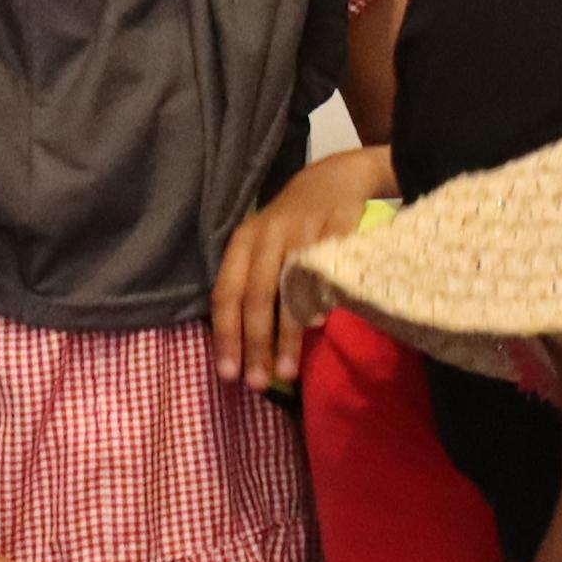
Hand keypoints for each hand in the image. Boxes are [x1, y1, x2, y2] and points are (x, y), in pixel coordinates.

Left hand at [215, 145, 397, 389]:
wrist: (332, 178)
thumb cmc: (290, 226)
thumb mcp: (261, 247)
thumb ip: (251, 286)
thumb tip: (242, 350)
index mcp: (243, 242)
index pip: (226, 293)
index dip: (226, 336)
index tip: (229, 374)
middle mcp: (268, 235)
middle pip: (256, 296)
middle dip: (255, 344)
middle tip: (257, 383)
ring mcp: (303, 230)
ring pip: (290, 289)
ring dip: (287, 335)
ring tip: (287, 371)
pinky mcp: (336, 227)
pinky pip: (327, 270)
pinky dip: (322, 300)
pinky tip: (320, 325)